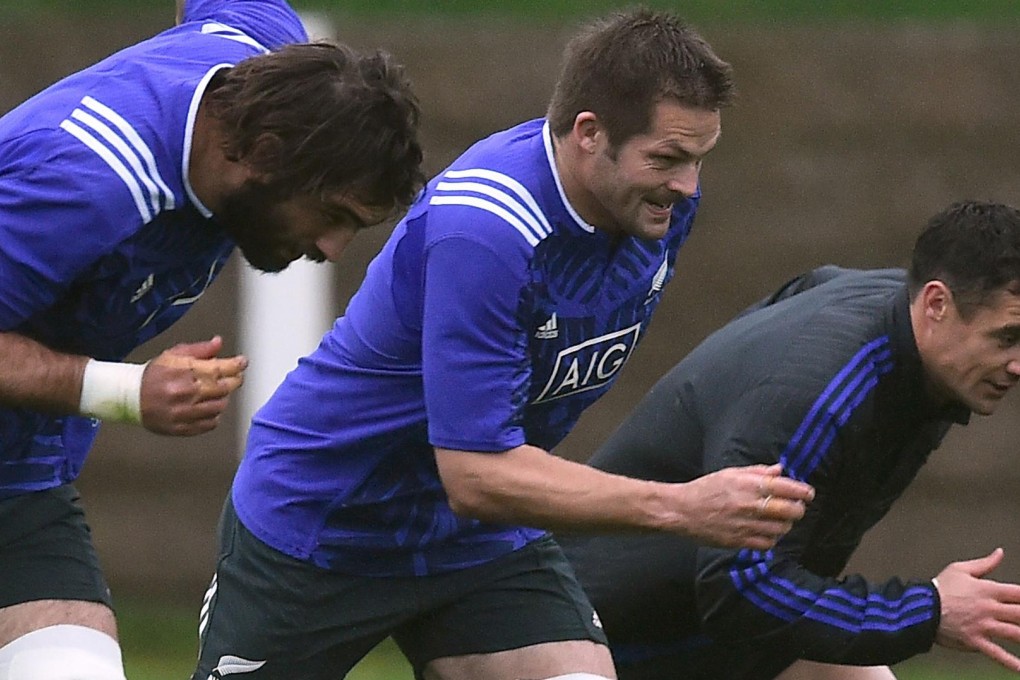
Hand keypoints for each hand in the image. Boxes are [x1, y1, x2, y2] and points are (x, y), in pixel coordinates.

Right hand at [139, 336, 246, 435]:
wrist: (130, 397)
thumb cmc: (154, 375)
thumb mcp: (174, 355)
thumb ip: (199, 349)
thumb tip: (218, 342)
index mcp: (185, 371)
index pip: (221, 368)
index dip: (237, 365)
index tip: (242, 362)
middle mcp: (186, 392)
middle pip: (225, 388)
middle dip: (234, 381)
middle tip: (234, 377)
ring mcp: (184, 412)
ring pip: (220, 406)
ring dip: (223, 398)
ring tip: (216, 392)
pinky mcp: (182, 428)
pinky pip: (210, 424)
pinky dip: (214, 415)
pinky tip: (207, 407)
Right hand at [677, 464, 813, 549]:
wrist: (681, 510)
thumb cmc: (705, 489)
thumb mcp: (730, 473)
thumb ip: (757, 472)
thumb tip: (780, 470)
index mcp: (748, 484)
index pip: (786, 488)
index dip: (803, 491)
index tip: (809, 494)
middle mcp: (750, 504)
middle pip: (789, 510)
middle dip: (798, 509)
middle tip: (797, 507)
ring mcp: (745, 524)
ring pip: (781, 528)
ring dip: (786, 524)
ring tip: (782, 520)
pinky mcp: (739, 541)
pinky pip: (767, 543)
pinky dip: (773, 538)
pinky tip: (768, 532)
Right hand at [934, 548, 1019, 672]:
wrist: (920, 607)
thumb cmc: (940, 587)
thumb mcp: (960, 569)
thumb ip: (985, 563)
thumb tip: (1000, 553)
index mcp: (987, 590)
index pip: (1018, 593)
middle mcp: (988, 608)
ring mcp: (983, 626)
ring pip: (1014, 634)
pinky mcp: (975, 641)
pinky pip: (996, 654)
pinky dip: (1011, 662)